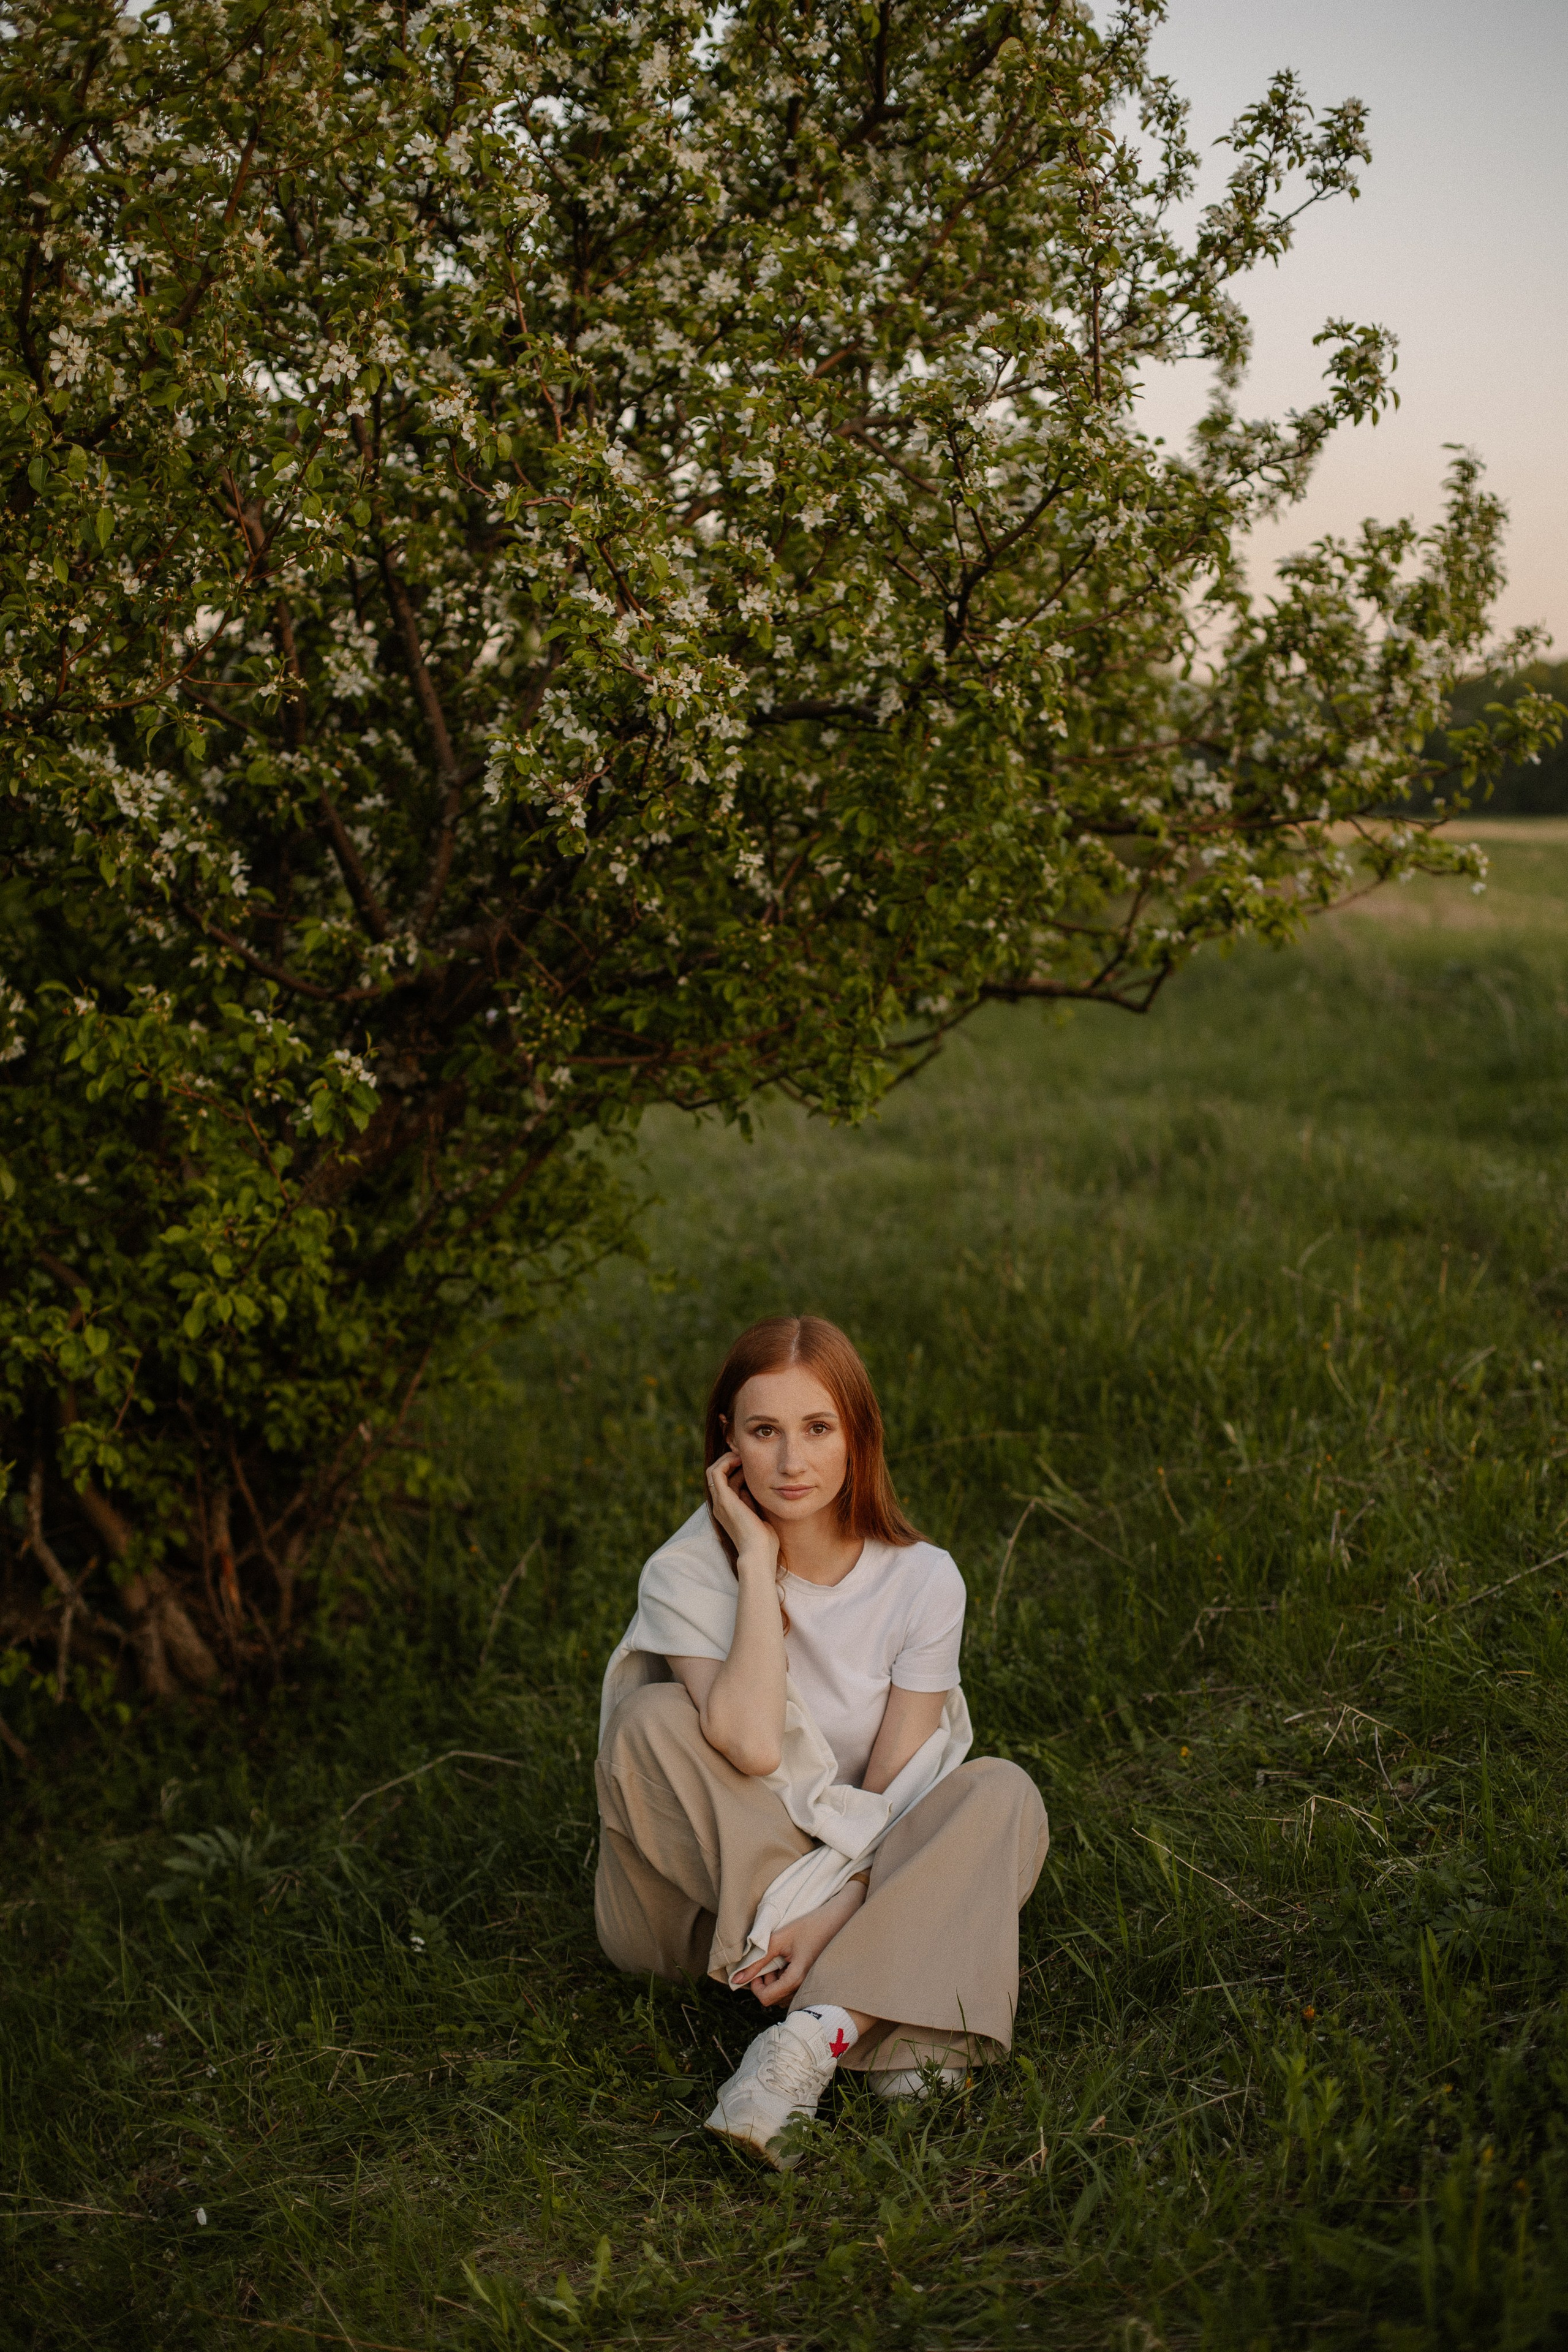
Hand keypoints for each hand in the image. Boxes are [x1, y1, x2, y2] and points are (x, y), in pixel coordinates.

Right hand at [706, 1447, 778, 1568]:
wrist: (758, 1553)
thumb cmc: (764, 1540)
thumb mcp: (758, 1515)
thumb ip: (753, 1501)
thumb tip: (754, 1485)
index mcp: (728, 1510)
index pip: (726, 1483)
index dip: (736, 1470)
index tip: (750, 1463)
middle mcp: (720, 1505)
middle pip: (719, 1475)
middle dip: (731, 1461)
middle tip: (746, 1454)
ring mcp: (720, 1502)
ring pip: (714, 1471)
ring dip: (728, 1458)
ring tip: (743, 1454)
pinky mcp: (723, 1499)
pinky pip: (716, 1472)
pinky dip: (726, 1461)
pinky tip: (740, 1459)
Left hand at [731, 1881, 865, 2008]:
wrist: (840, 1919)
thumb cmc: (811, 1925)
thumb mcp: (780, 1938)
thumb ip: (757, 1959)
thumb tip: (736, 1979)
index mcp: (797, 1979)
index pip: (765, 1999)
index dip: (754, 1984)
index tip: (757, 1967)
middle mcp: (805, 1988)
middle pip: (773, 1998)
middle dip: (766, 1980)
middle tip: (772, 1958)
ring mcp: (811, 1987)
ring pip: (782, 1996)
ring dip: (776, 1981)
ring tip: (783, 1959)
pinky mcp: (814, 1983)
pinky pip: (793, 1991)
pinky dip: (786, 1980)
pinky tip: (792, 1962)